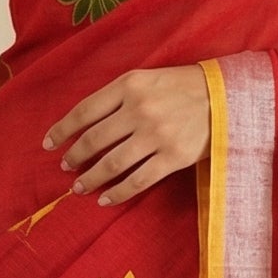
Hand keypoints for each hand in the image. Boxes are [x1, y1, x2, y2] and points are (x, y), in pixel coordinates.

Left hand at [43, 65, 209, 204]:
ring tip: (79, 187)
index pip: (85, 111)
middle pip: (94, 140)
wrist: (227, 97)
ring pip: (112, 163)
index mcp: (130, 85)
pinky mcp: (173, 158)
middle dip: (75, 157)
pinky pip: (138, 180)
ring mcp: (157, 135)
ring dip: (91, 178)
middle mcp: (140, 110)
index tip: (49, 144)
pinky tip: (105, 199)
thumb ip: (118, 95)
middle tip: (65, 168)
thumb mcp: (147, 78)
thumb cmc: (183, 86)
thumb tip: (86, 123)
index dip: (62, 130)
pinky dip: (117, 193)